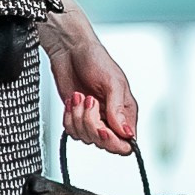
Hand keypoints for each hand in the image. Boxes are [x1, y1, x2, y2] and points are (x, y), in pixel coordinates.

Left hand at [42, 7, 137, 155]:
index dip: (113, 141)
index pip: (126, 144)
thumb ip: (118, 109)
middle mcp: (111, 119)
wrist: (70, 50)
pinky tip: (72, 101)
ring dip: (78, 117)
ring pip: (85, 138)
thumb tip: (126, 133)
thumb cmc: (96, 59)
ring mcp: (93, 120)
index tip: (102, 128)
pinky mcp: (76, 118)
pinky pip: (71, 131)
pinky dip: (68, 117)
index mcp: (126, 113)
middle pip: (104, 144)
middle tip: (89, 102)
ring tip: (79, 96)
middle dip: (92, 125)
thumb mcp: (112, 82)